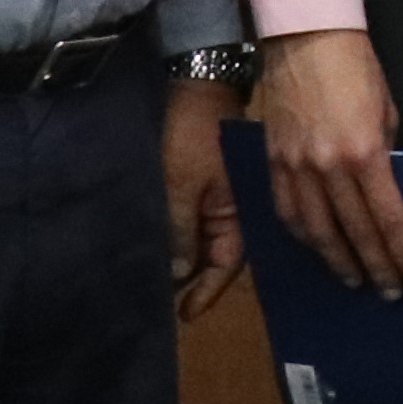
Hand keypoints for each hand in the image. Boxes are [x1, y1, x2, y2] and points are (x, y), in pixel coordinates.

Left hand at [161, 79, 248, 297]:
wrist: (202, 87)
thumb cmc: (193, 135)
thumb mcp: (182, 185)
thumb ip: (181, 231)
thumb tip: (179, 274)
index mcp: (240, 215)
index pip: (225, 267)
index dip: (205, 293)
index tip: (184, 316)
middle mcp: (237, 213)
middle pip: (218, 259)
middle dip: (195, 283)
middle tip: (167, 306)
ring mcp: (224, 200)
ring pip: (207, 242)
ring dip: (188, 262)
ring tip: (162, 284)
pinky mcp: (211, 188)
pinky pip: (200, 223)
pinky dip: (186, 239)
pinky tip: (169, 249)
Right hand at [253, 29, 402, 294]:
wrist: (305, 37)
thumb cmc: (356, 68)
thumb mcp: (387, 111)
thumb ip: (385, 155)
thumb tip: (388, 191)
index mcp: (364, 153)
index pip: (388, 219)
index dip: (402, 253)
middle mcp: (328, 167)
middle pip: (354, 232)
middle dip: (375, 266)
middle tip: (389, 292)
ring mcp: (296, 166)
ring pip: (316, 230)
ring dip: (337, 261)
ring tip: (355, 279)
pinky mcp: (274, 161)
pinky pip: (287, 210)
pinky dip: (303, 236)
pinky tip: (316, 248)